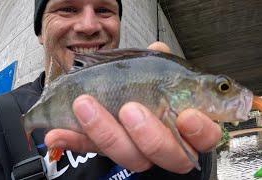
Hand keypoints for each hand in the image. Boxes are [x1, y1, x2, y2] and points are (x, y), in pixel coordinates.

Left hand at [44, 42, 221, 172]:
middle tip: (132, 110)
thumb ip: (160, 62)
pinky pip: (90, 150)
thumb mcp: (153, 69)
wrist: (112, 92)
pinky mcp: (105, 149)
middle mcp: (164, 143)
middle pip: (170, 156)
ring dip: (105, 132)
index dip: (201, 130)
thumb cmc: (143, 83)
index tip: (188, 116)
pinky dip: (72, 140)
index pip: (205, 136)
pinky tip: (56, 132)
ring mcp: (134, 149)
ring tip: (85, 105)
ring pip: (130, 157)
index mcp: (184, 124)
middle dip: (151, 136)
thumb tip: (157, 48)